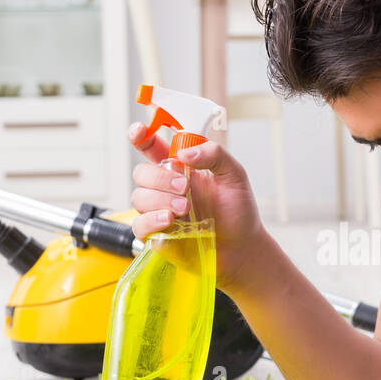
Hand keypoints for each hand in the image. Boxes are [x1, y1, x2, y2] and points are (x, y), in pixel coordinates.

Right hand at [127, 122, 268, 294]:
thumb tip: (185, 152)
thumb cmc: (238, 211)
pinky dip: (152, 219)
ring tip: (186, 209)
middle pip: (142, 172)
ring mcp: (159, 210)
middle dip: (160, 178)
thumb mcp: (234, 175)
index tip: (139, 131)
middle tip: (185, 188)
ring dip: (160, 199)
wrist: (242, 247)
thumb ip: (214, 154)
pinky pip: (139, 224)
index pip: (151, 147)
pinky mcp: (156, 234)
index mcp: (180, 167)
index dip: (140, 136)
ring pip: (139, 196)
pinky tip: (170, 221)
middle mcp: (166, 187)